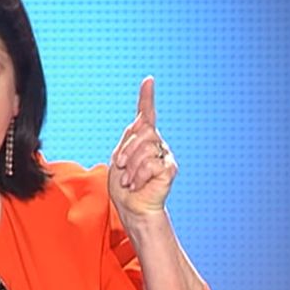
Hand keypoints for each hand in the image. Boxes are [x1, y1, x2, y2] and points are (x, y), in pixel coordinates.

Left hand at [109, 76, 177, 219]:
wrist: (131, 208)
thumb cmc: (124, 186)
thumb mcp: (120, 159)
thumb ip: (129, 139)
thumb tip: (141, 120)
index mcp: (142, 139)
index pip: (146, 115)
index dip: (147, 97)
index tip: (148, 81)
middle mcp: (156, 143)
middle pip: (142, 132)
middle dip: (126, 151)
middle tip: (122, 168)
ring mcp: (164, 155)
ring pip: (145, 148)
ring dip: (130, 168)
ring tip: (129, 181)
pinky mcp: (169, 168)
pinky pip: (150, 163)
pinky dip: (138, 176)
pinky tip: (137, 185)